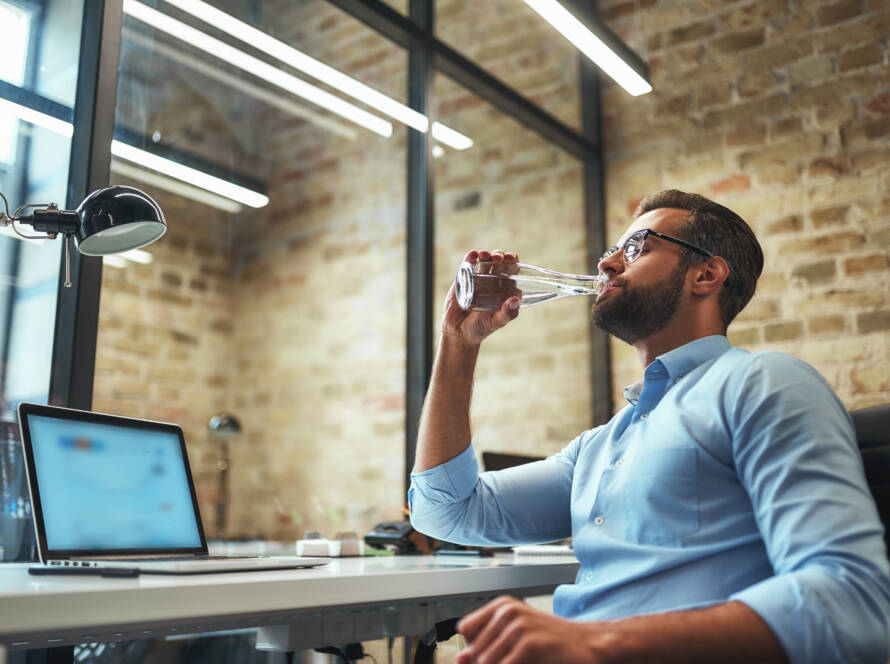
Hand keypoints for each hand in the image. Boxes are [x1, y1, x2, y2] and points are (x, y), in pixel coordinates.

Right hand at [442, 250, 520, 345]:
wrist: (458, 332)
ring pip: (484, 261)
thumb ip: (507, 314)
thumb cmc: (481, 328)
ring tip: (485, 255)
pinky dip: (470, 257)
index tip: (512, 259)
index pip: (512, 271)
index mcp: (504, 289)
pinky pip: (468, 265)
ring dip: (486, 254)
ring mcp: (478, 279)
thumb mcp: (495, 322)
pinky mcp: (463, 279)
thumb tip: (515, 300)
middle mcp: (492, 282)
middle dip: (500, 256)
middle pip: (499, 263)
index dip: (513, 262)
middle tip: (499, 258)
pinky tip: (473, 254)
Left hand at [457, 596, 604, 663]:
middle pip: (474, 651)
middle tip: (511, 659)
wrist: (588, 644)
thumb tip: (460, 659)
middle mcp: (507, 612)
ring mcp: (518, 627)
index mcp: (502, 606)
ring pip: (485, 661)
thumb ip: (487, 644)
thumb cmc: (552, 640)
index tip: (486, 655)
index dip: (473, 648)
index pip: (465, 629)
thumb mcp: (517, 635)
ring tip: (520, 661)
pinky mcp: (529, 645)